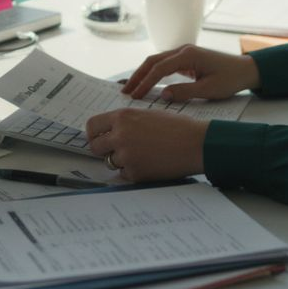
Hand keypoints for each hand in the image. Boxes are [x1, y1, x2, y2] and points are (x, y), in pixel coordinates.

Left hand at [86, 109, 208, 180]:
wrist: (195, 143)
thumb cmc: (177, 127)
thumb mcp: (147, 114)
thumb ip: (126, 122)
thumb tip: (109, 131)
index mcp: (122, 117)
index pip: (92, 126)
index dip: (94, 134)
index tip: (99, 138)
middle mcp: (120, 135)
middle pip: (95, 147)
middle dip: (104, 150)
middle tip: (118, 151)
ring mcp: (126, 156)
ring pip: (111, 162)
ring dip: (122, 161)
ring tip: (143, 154)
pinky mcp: (135, 173)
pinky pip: (125, 174)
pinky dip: (134, 171)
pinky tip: (150, 163)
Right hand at [120, 45, 259, 101]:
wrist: (246, 70)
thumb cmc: (230, 79)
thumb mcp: (208, 90)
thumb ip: (184, 92)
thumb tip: (163, 95)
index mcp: (188, 55)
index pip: (159, 69)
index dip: (144, 82)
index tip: (134, 96)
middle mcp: (183, 50)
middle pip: (153, 61)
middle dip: (137, 76)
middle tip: (125, 91)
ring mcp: (184, 53)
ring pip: (157, 61)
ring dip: (143, 74)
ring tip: (131, 89)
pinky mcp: (186, 58)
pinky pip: (165, 64)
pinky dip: (153, 73)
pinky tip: (147, 84)